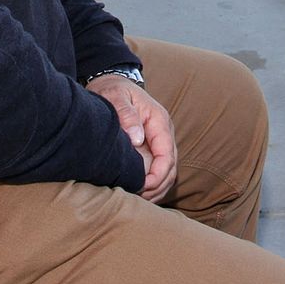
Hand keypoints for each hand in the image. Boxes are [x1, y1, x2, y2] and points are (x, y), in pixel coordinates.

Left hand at [86, 75, 177, 201]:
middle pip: (171, 167)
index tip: (142, 186)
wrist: (112, 83)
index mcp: (159, 121)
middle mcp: (164, 132)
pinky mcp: (153, 147)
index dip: (158, 175)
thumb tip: (137, 139)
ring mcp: (160, 141)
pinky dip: (153, 184)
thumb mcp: (117, 97)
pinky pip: (159, 170)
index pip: (167, 154)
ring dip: (157, 188)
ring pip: (168, 172)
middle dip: (158, 186)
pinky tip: (140, 193)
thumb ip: (126, 115)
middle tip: (138, 198)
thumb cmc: (113, 91)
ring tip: (139, 199)